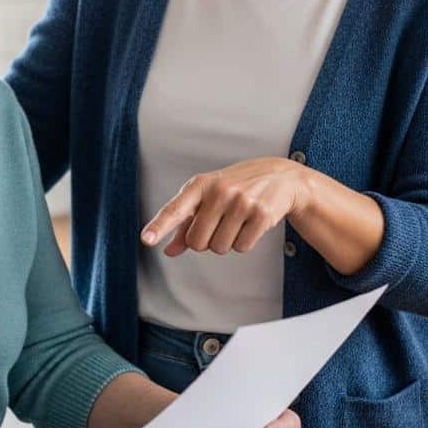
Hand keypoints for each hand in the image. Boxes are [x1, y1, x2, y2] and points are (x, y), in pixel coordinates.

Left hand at [141, 158, 307, 256]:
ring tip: (237, 221)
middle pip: (197, 242)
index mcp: (201, 184)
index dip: (160, 226)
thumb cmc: (237, 188)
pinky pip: (241, 247)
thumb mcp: (209, 197)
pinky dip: (244, 243)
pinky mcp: (262, 214)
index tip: (146, 240)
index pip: (175, 209)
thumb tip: (169, 251)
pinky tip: (251, 224)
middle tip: (220, 224)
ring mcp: (242, 201)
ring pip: (219, 247)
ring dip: (226, 242)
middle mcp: (220, 191)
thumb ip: (186, 224)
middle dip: (206, 241)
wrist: (281, 176)